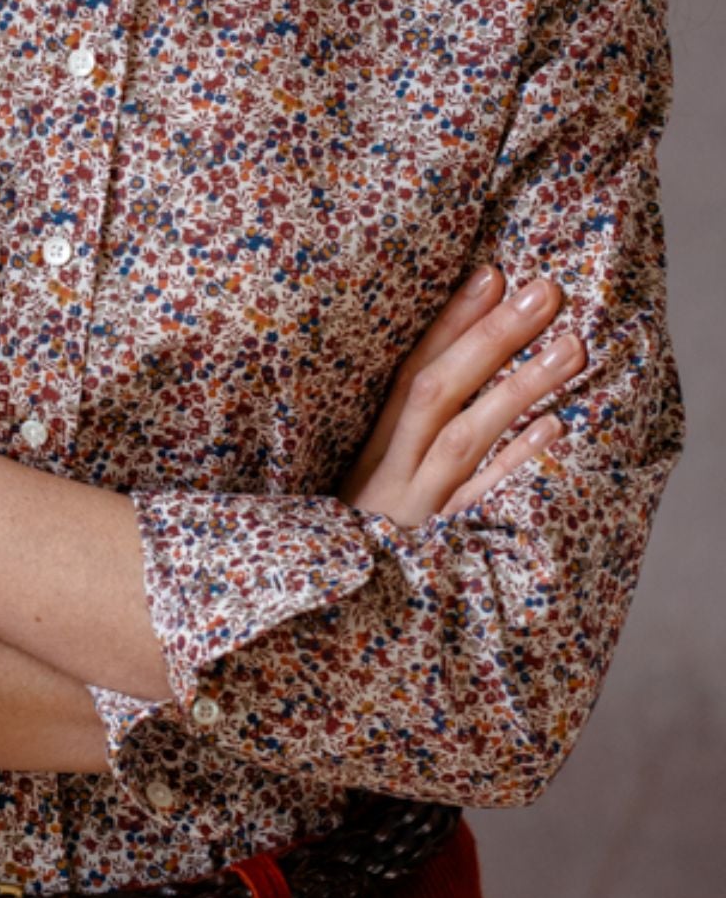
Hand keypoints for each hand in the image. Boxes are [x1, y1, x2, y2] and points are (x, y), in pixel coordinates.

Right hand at [336, 267, 585, 527]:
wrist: (328, 622)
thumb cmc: (353, 541)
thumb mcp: (357, 483)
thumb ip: (394, 433)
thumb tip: (444, 366)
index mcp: (368, 451)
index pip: (408, 374)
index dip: (447, 325)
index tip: (490, 274)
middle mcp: (390, 474)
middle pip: (439, 395)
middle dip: (491, 338)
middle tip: (544, 291)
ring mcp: (417, 512)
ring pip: (466, 441)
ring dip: (517, 388)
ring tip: (570, 346)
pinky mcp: (440, 552)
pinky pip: (482, 504)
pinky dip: (513, 463)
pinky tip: (552, 427)